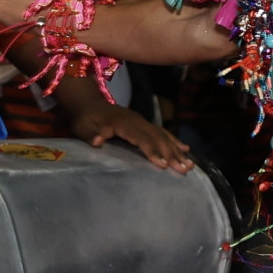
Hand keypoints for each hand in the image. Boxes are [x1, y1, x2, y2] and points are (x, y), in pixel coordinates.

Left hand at [71, 103, 192, 172]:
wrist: (88, 103)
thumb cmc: (85, 119)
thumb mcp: (82, 126)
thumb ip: (89, 134)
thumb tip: (97, 141)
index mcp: (124, 123)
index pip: (141, 138)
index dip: (152, 151)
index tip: (163, 165)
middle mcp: (137, 121)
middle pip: (157, 138)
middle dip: (172, 154)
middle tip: (184, 169)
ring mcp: (142, 121)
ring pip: (163, 135)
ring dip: (177, 150)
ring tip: (190, 164)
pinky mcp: (143, 124)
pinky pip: (162, 132)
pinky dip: (174, 141)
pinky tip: (186, 149)